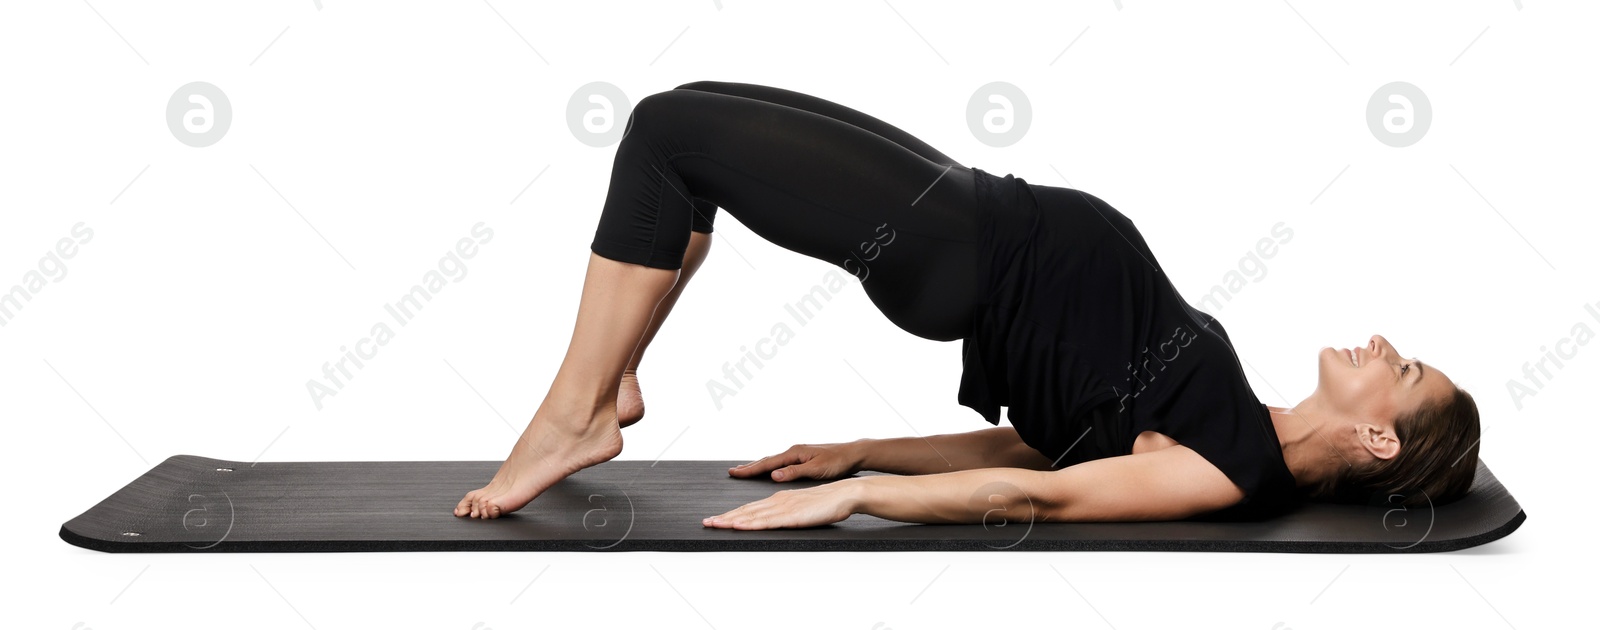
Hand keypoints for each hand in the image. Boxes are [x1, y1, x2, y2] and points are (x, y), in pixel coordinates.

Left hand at [703, 479, 861, 529]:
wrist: (844, 494)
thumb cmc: (826, 503)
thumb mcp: (801, 508)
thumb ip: (787, 512)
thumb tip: (774, 519)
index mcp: (778, 499)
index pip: (750, 508)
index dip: (731, 514)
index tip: (716, 519)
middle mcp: (777, 501)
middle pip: (745, 510)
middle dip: (724, 517)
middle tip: (706, 522)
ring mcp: (783, 508)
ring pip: (751, 515)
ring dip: (731, 520)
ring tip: (714, 524)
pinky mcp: (791, 516)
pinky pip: (767, 521)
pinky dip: (750, 523)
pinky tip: (739, 526)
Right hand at [727, 440, 866, 481]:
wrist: (854, 454)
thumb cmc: (838, 462)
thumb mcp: (817, 469)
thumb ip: (795, 472)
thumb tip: (774, 475)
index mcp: (795, 453)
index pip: (768, 463)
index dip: (750, 469)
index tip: (735, 473)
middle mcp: (794, 451)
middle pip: (767, 460)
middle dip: (749, 467)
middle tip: (732, 472)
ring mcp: (798, 454)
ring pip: (773, 461)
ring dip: (758, 466)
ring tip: (745, 470)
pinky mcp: (803, 458)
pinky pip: (781, 463)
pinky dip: (769, 466)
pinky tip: (768, 470)